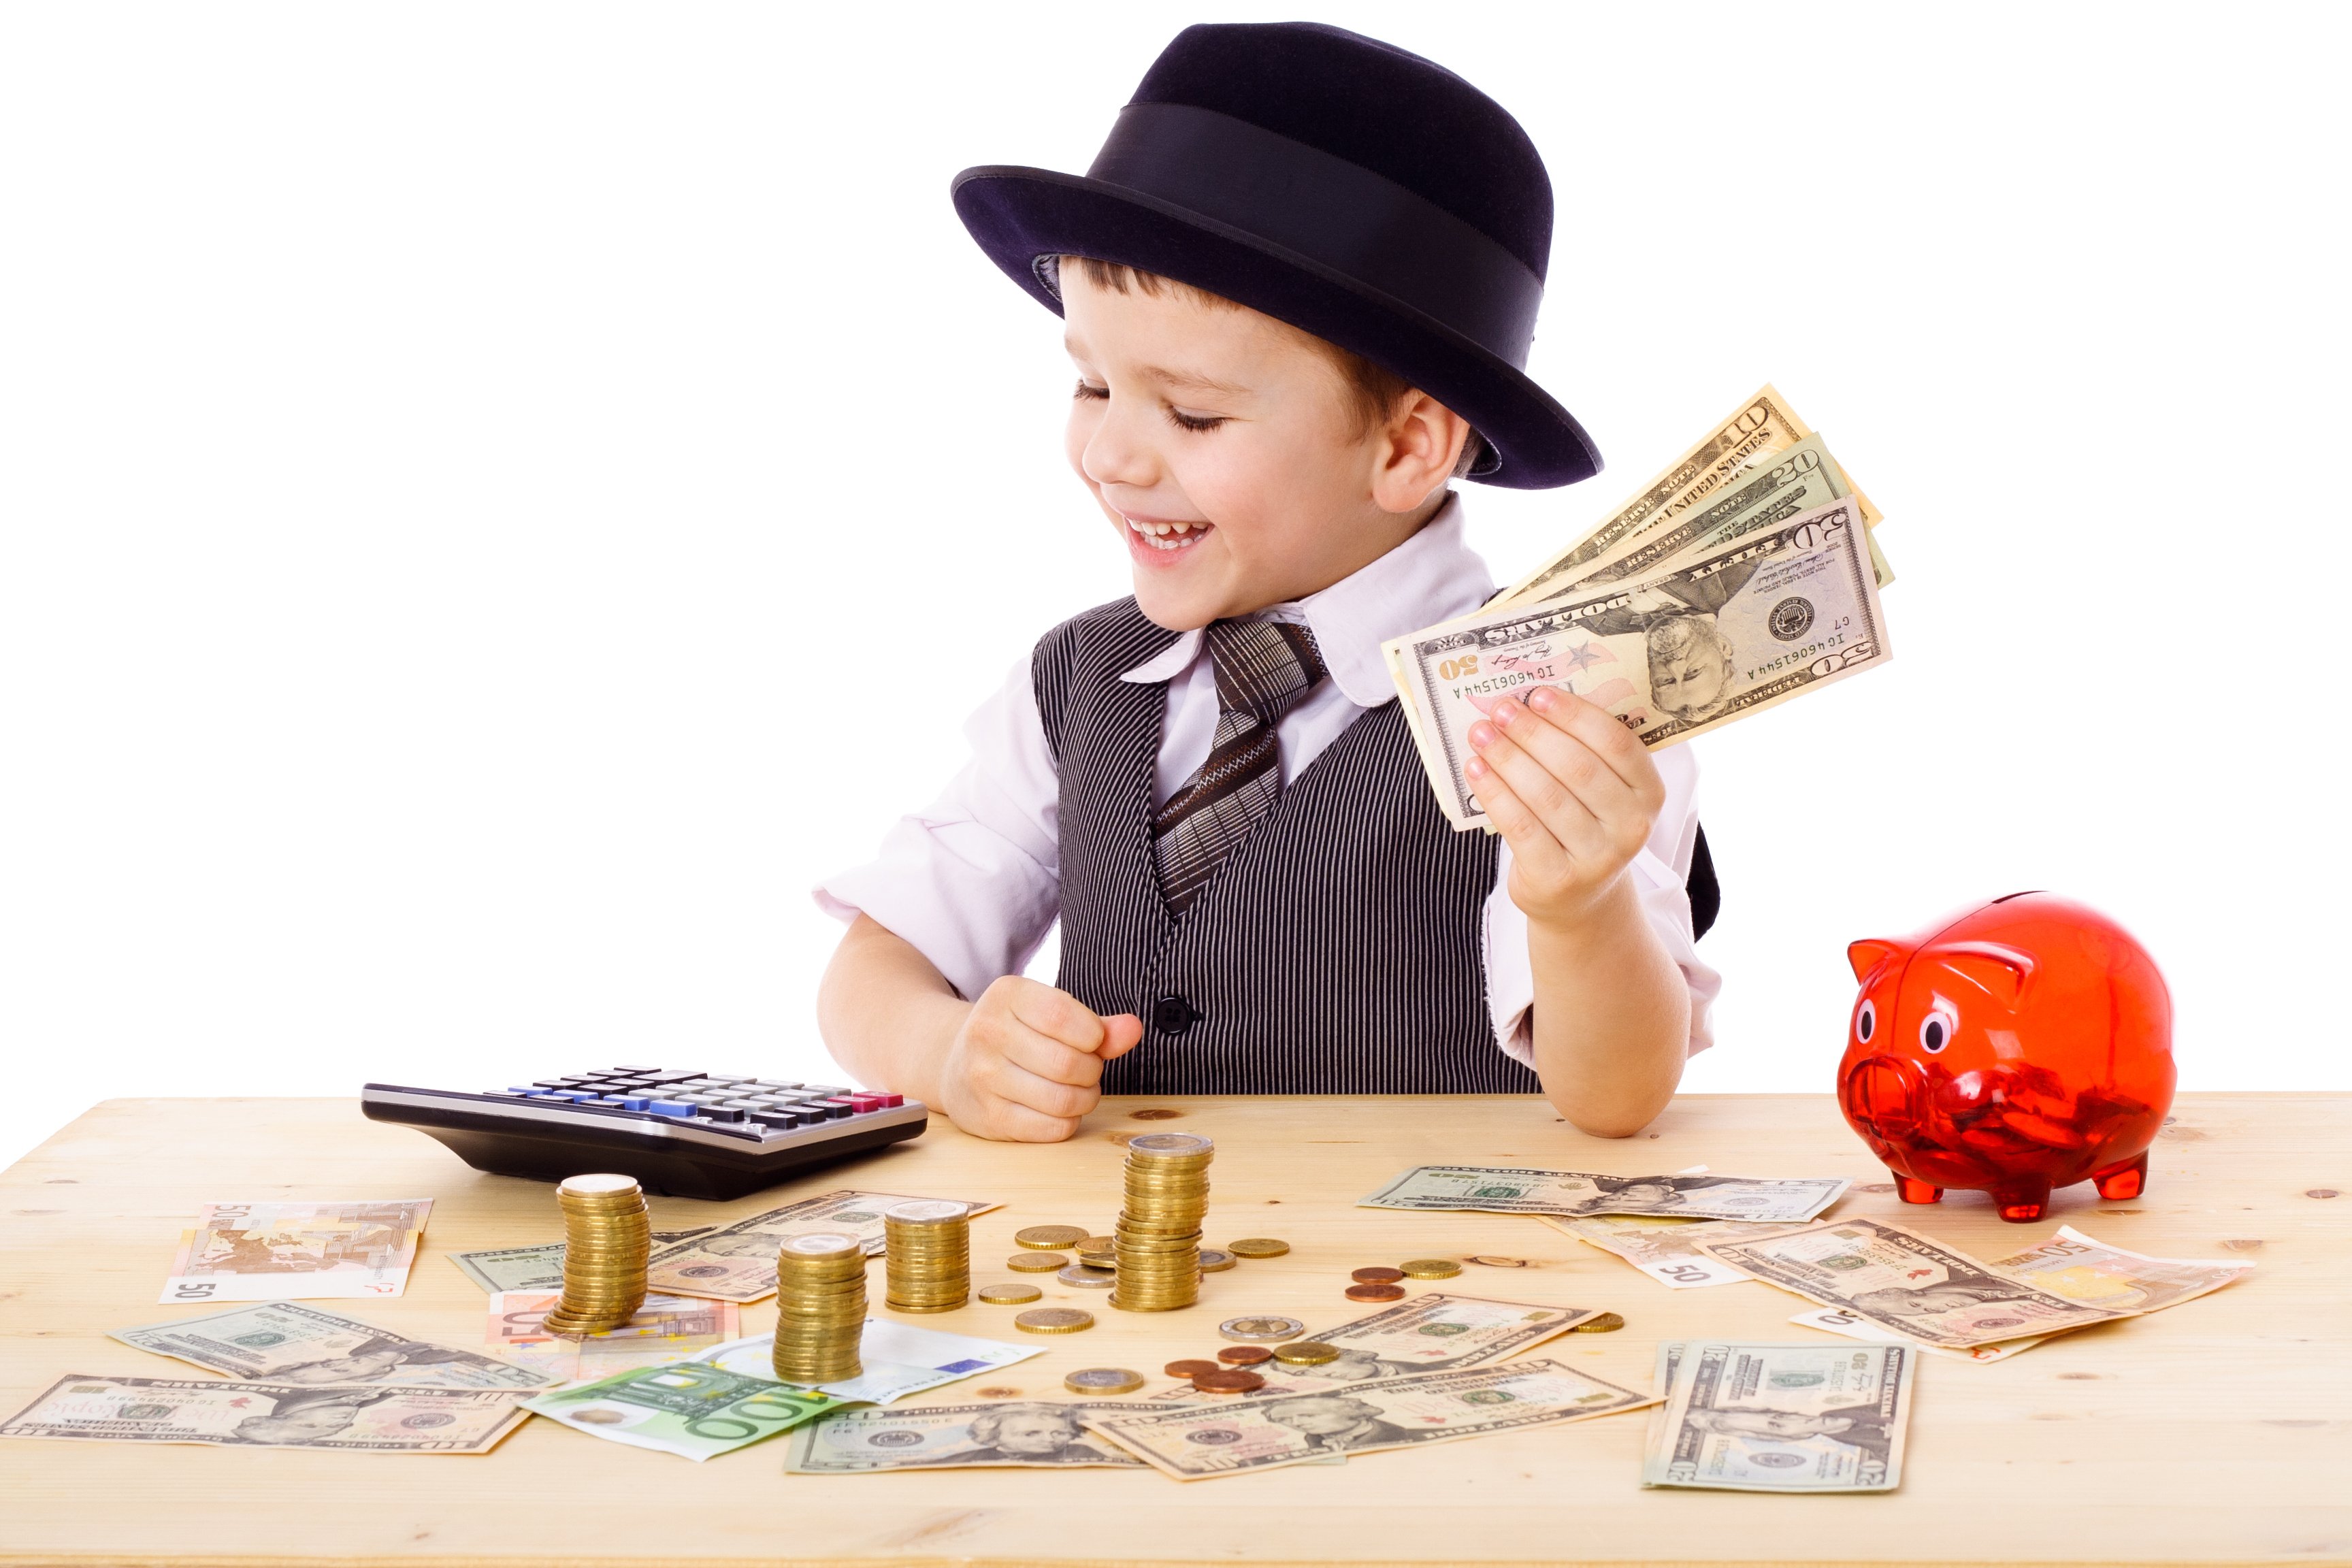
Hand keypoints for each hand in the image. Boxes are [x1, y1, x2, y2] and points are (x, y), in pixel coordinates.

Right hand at [937, 976, 1142, 1141]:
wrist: (954, 1063)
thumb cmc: (1015, 1035)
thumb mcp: (1048, 1014)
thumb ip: (1096, 1024)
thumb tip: (1133, 1029)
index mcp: (1006, 996)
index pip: (1063, 1015)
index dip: (1093, 1034)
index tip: (1092, 1040)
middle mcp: (988, 1033)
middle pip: (1068, 1063)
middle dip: (1092, 1070)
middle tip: (1086, 1068)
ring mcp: (983, 1078)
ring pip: (1063, 1100)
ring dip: (1085, 1098)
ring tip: (1078, 1089)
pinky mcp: (988, 1118)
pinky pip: (1051, 1128)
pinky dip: (1069, 1121)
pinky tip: (1060, 1109)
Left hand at [1465, 685, 1664, 929]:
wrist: (1578, 897)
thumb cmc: (1584, 826)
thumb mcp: (1601, 792)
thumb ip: (1582, 752)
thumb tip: (1529, 703)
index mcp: (1649, 792)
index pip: (1617, 743)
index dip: (1575, 715)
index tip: (1537, 694)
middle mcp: (1632, 826)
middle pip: (1577, 767)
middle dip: (1533, 733)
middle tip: (1500, 709)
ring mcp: (1598, 857)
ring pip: (1546, 795)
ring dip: (1507, 758)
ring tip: (1480, 734)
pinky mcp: (1559, 878)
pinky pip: (1521, 826)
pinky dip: (1494, 793)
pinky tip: (1475, 769)